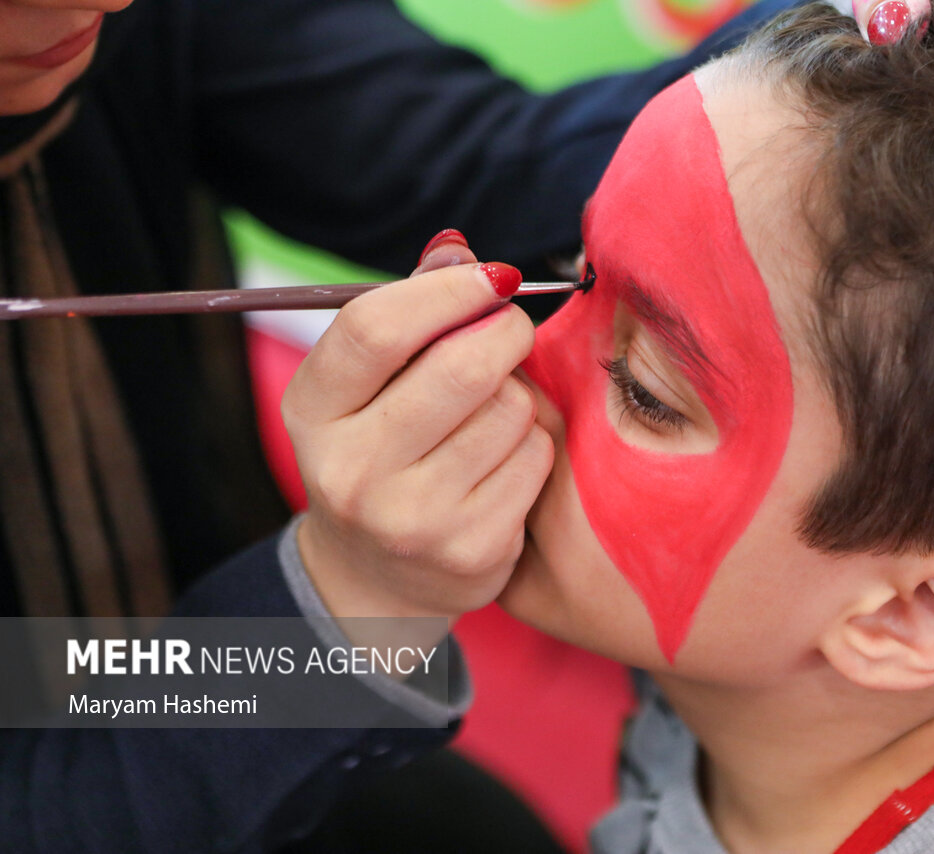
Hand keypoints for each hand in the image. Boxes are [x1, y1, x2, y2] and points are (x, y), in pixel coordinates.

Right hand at [283, 233, 553, 623]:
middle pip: (460, 366)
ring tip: (490, 414)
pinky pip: (534, 457)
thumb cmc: (382, 450)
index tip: (488, 275)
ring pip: (509, 409)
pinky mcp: (470, 550)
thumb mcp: (368, 386)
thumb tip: (458, 249)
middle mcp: (351, 470)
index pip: (375, 328)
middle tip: (510, 328)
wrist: (380, 578)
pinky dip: (533, 443)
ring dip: (517, 395)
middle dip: (504, 331)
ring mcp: (411, 518)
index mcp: (312, 412)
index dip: (445, 289)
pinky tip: (501, 462)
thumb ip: (409, 311)